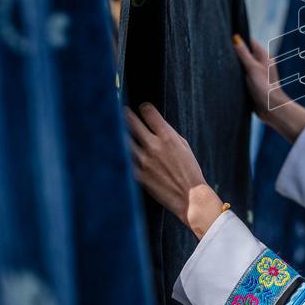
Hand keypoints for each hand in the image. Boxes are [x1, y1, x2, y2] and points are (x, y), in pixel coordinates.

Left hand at [125, 103, 223, 239]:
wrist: (189, 196)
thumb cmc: (189, 170)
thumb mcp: (183, 146)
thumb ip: (168, 134)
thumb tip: (154, 124)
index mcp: (168, 137)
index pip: (149, 113)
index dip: (145, 108)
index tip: (142, 108)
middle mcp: (154, 146)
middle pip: (132, 123)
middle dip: (126, 115)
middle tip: (121, 111)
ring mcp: (143, 160)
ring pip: (123, 140)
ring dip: (119, 132)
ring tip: (114, 129)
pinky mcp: (137, 174)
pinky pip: (123, 160)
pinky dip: (120, 153)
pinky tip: (115, 150)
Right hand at [231, 34, 288, 120]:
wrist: (271, 108)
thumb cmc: (265, 87)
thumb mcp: (252, 68)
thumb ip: (244, 54)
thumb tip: (236, 38)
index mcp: (263, 55)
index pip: (249, 41)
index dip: (238, 39)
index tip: (226, 38)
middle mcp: (261, 62)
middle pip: (245, 52)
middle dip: (234, 52)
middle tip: (221, 51)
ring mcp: (257, 72)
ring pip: (242, 64)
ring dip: (235, 65)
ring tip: (223, 63)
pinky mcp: (253, 82)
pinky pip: (242, 75)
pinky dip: (236, 75)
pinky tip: (229, 76)